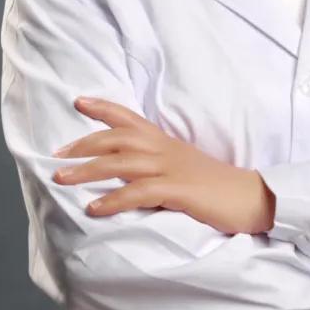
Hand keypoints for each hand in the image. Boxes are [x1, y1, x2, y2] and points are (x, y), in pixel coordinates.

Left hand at [51, 97, 272, 233]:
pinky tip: (93, 208)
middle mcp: (165, 150)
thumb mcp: (184, 166)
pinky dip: (113, 200)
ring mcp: (172, 169)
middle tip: (56, 155)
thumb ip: (159, 163)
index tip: (78, 101)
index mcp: (167, 143)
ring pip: (121, 163)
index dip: (104, 108)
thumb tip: (128, 171)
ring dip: (87, 171)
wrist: (253, 198)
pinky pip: (138, 193)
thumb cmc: (218, 187)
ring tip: (61, 180)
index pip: (130, 118)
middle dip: (83, 144)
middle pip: (117, 139)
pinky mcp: (179, 191)